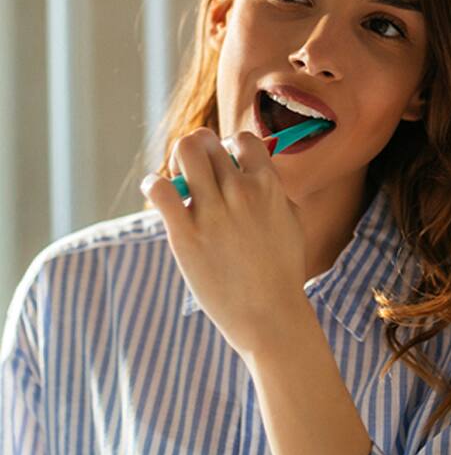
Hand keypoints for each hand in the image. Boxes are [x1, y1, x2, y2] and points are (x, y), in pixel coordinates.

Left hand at [140, 127, 307, 355]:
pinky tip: (160, 195)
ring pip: (183, 152)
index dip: (230, 146)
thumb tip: (254, 169)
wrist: (270, 316)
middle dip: (200, 150)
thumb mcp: (292, 221)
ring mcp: (213, 213)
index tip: (226, 165)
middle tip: (196, 173)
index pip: (242, 138)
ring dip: (177, 161)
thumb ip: (274, 190)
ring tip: (180, 182)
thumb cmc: (283, 271)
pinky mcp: (186, 235)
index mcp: (269, 186)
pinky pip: (159, 189)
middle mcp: (240, 192)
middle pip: (207, 141)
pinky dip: (154, 185)